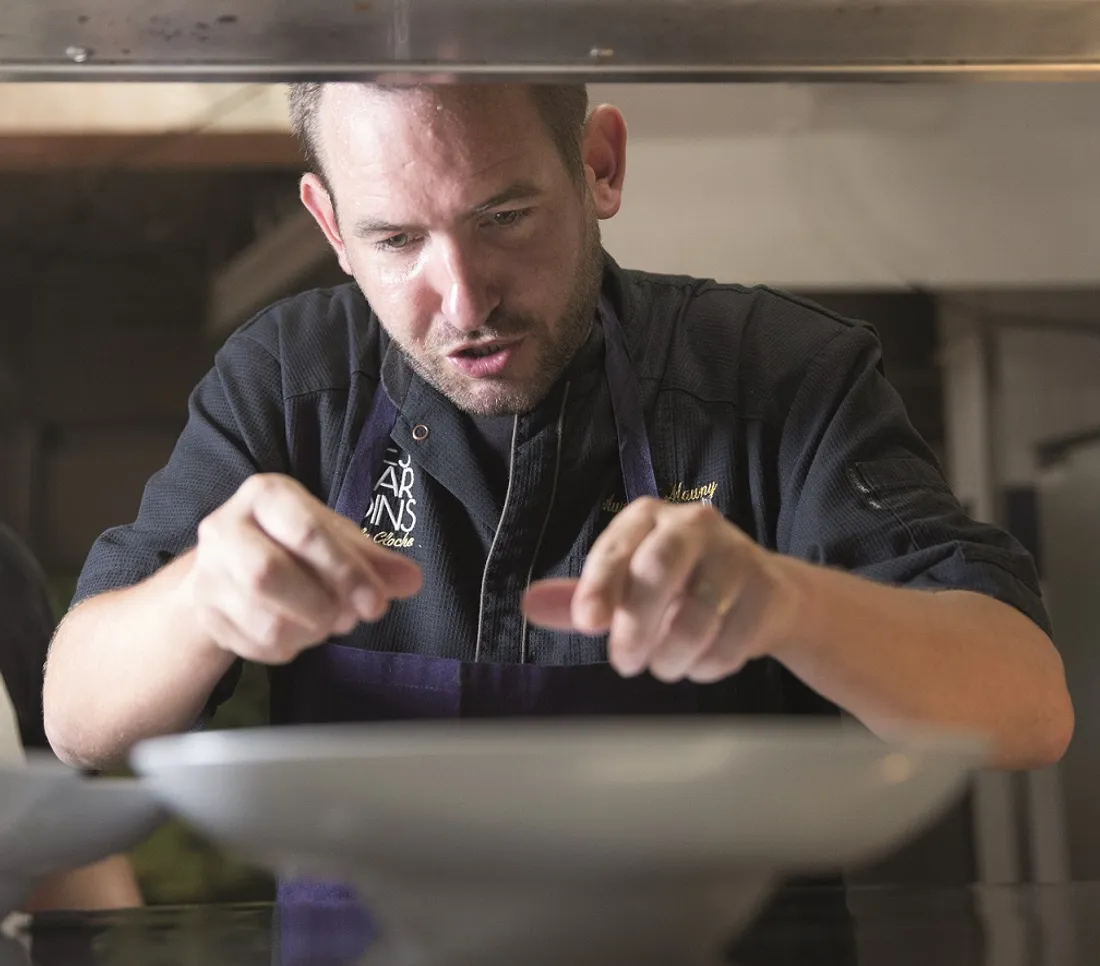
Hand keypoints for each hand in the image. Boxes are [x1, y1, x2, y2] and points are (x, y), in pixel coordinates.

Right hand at [185, 474, 421, 663]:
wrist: (232, 566)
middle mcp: (225, 527)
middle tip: (348, 618)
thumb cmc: (294, 545)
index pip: (305, 531)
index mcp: (265, 495)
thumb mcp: (336, 539)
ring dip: (309, 631)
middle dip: (320, 604)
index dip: (345, 571)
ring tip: (327, 623)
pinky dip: (290, 648)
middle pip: (268, 574)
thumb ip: (375, 560)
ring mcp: (209, 573)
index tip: (375, 603)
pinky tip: (302, 633)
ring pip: (262, 618)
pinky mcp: (207, 613)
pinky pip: (255, 645)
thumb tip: (411, 580)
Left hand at [522, 498, 797, 682]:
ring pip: (696, 615)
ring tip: (663, 665)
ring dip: (672, 656)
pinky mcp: (767, 589)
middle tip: (625, 662)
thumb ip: (582, 597)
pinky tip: (701, 661)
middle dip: (636, 624)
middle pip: (658, 569)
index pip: (615, 549)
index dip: (599, 586)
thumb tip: (529, 604)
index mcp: (647, 517)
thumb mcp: (626, 585)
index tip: (588, 622)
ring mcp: (735, 554)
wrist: (762, 592)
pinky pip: (731, 641)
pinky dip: (708, 665)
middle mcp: (693, 524)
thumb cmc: (678, 586)